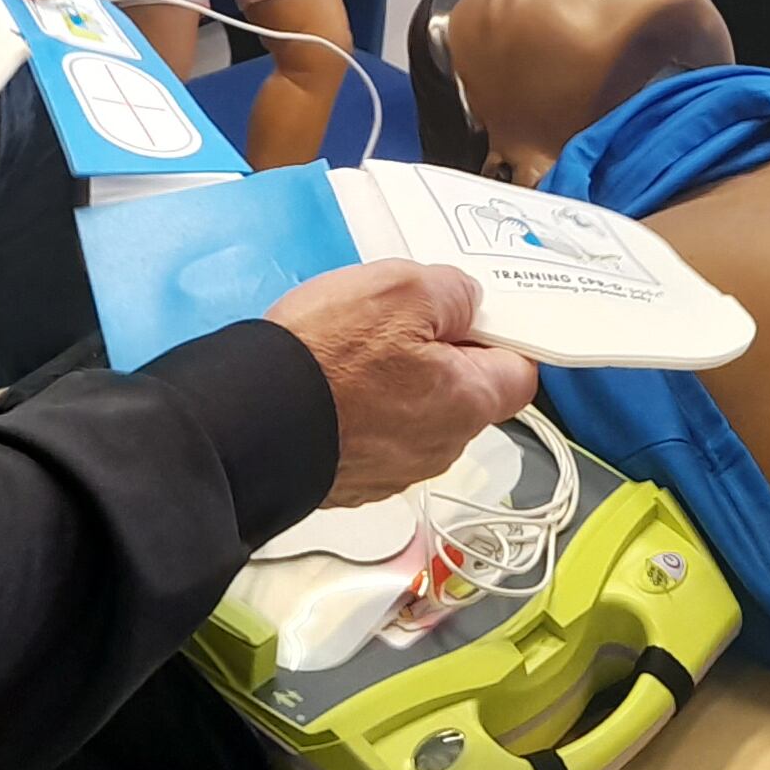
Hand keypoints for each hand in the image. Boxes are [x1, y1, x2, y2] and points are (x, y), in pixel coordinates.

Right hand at [268, 262, 538, 506]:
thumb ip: (453, 291)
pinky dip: (363, 410)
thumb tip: (468, 304)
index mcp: (467, 404)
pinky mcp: (353, 481)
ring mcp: (395, 471)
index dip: (500, 335)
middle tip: (398, 320)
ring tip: (353, 349)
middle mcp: (441, 448)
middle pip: (464, 393)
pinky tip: (331, 384)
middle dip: (442, 355)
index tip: (465, 311)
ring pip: (418, 414)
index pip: (520, 373)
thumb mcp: (402, 288)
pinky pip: (376, 435)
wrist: (249, 423)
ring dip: (399, 382)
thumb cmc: (330, 354)